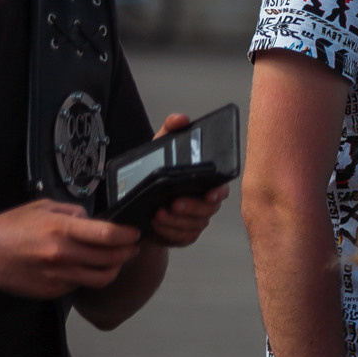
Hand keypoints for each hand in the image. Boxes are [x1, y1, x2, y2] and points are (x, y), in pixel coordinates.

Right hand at [0, 198, 143, 297]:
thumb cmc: (8, 228)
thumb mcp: (42, 207)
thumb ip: (73, 212)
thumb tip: (94, 220)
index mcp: (61, 229)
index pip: (109, 235)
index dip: (128, 235)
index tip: (135, 233)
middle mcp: (63, 254)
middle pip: (112, 258)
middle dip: (128, 252)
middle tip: (132, 246)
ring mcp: (59, 275)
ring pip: (103, 277)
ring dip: (115, 268)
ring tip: (115, 260)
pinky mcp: (53, 291)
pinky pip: (81, 284)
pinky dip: (89, 276)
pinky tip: (85, 267)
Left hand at [141, 113, 230, 247]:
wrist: (137, 203)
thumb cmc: (155, 176)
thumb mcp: (159, 150)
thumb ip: (169, 131)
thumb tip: (180, 119)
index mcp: (204, 182)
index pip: (220, 187)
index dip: (218, 191)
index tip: (210, 193)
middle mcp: (204, 202)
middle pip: (208, 209)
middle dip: (191, 207)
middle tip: (173, 203)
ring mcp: (195, 220)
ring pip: (195, 225)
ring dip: (176, 221)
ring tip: (158, 213)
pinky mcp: (183, 235)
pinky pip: (183, 238)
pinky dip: (169, 232)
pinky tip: (156, 225)